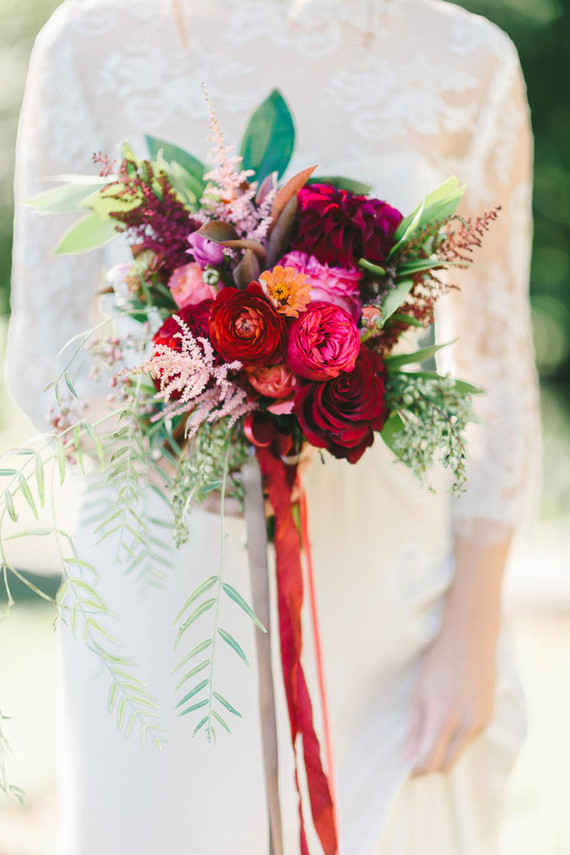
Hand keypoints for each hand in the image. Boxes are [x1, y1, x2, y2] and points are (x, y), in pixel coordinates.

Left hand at [406, 617, 497, 775]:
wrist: (470, 641)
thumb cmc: (438, 664)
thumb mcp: (418, 693)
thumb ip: (414, 729)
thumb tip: (407, 759)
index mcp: (441, 717)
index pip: (429, 762)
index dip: (416, 769)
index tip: (408, 764)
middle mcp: (464, 725)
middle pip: (446, 766)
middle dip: (431, 763)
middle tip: (419, 749)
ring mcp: (480, 723)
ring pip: (458, 754)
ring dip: (445, 749)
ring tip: (437, 723)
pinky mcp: (489, 720)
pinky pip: (470, 741)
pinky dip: (458, 736)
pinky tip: (454, 713)